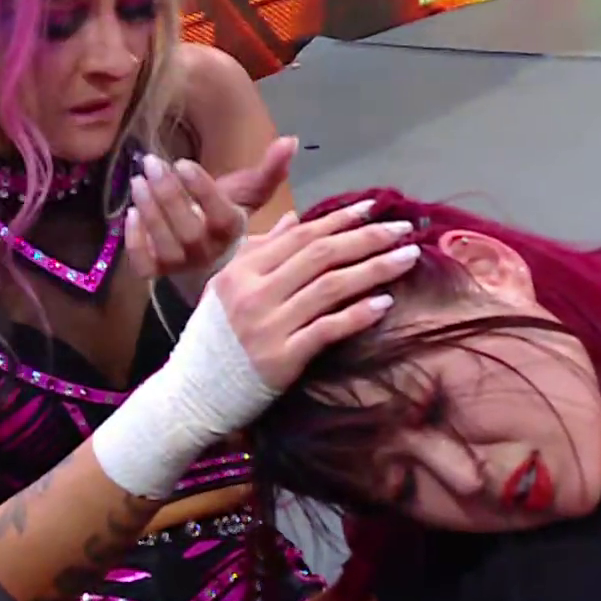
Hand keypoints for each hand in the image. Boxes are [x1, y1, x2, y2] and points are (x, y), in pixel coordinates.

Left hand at [125, 137, 296, 279]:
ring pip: (165, 246)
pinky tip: (129, 214)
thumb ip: (270, 169)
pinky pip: (143, 264)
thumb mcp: (249, 192)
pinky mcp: (156, 271)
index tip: (183, 163)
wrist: (208, 255)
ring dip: (150, 212)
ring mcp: (181, 265)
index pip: (219, 215)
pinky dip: (134, 242)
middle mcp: (208, 252)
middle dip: (168, 195)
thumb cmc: (224, 217)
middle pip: (188, 231)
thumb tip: (291, 140)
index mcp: (231, 231)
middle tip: (151, 163)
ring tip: (138, 180)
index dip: (200, 190)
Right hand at [202, 197, 420, 390]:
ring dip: (374, 270)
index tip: (374, 207)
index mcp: (241, 270)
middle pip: (321, 256)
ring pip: (330, 288)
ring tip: (407, 258)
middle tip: (403, 229)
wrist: (193, 393)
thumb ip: (263, 251)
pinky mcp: (281, 359)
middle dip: (367, 238)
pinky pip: (326, 330)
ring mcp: (268, 326)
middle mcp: (253, 292)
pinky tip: (385, 304)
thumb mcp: (228, 286)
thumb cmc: (213, 339)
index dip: (340, 220)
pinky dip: (357, 315)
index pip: (300, 237)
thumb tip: (297, 218)